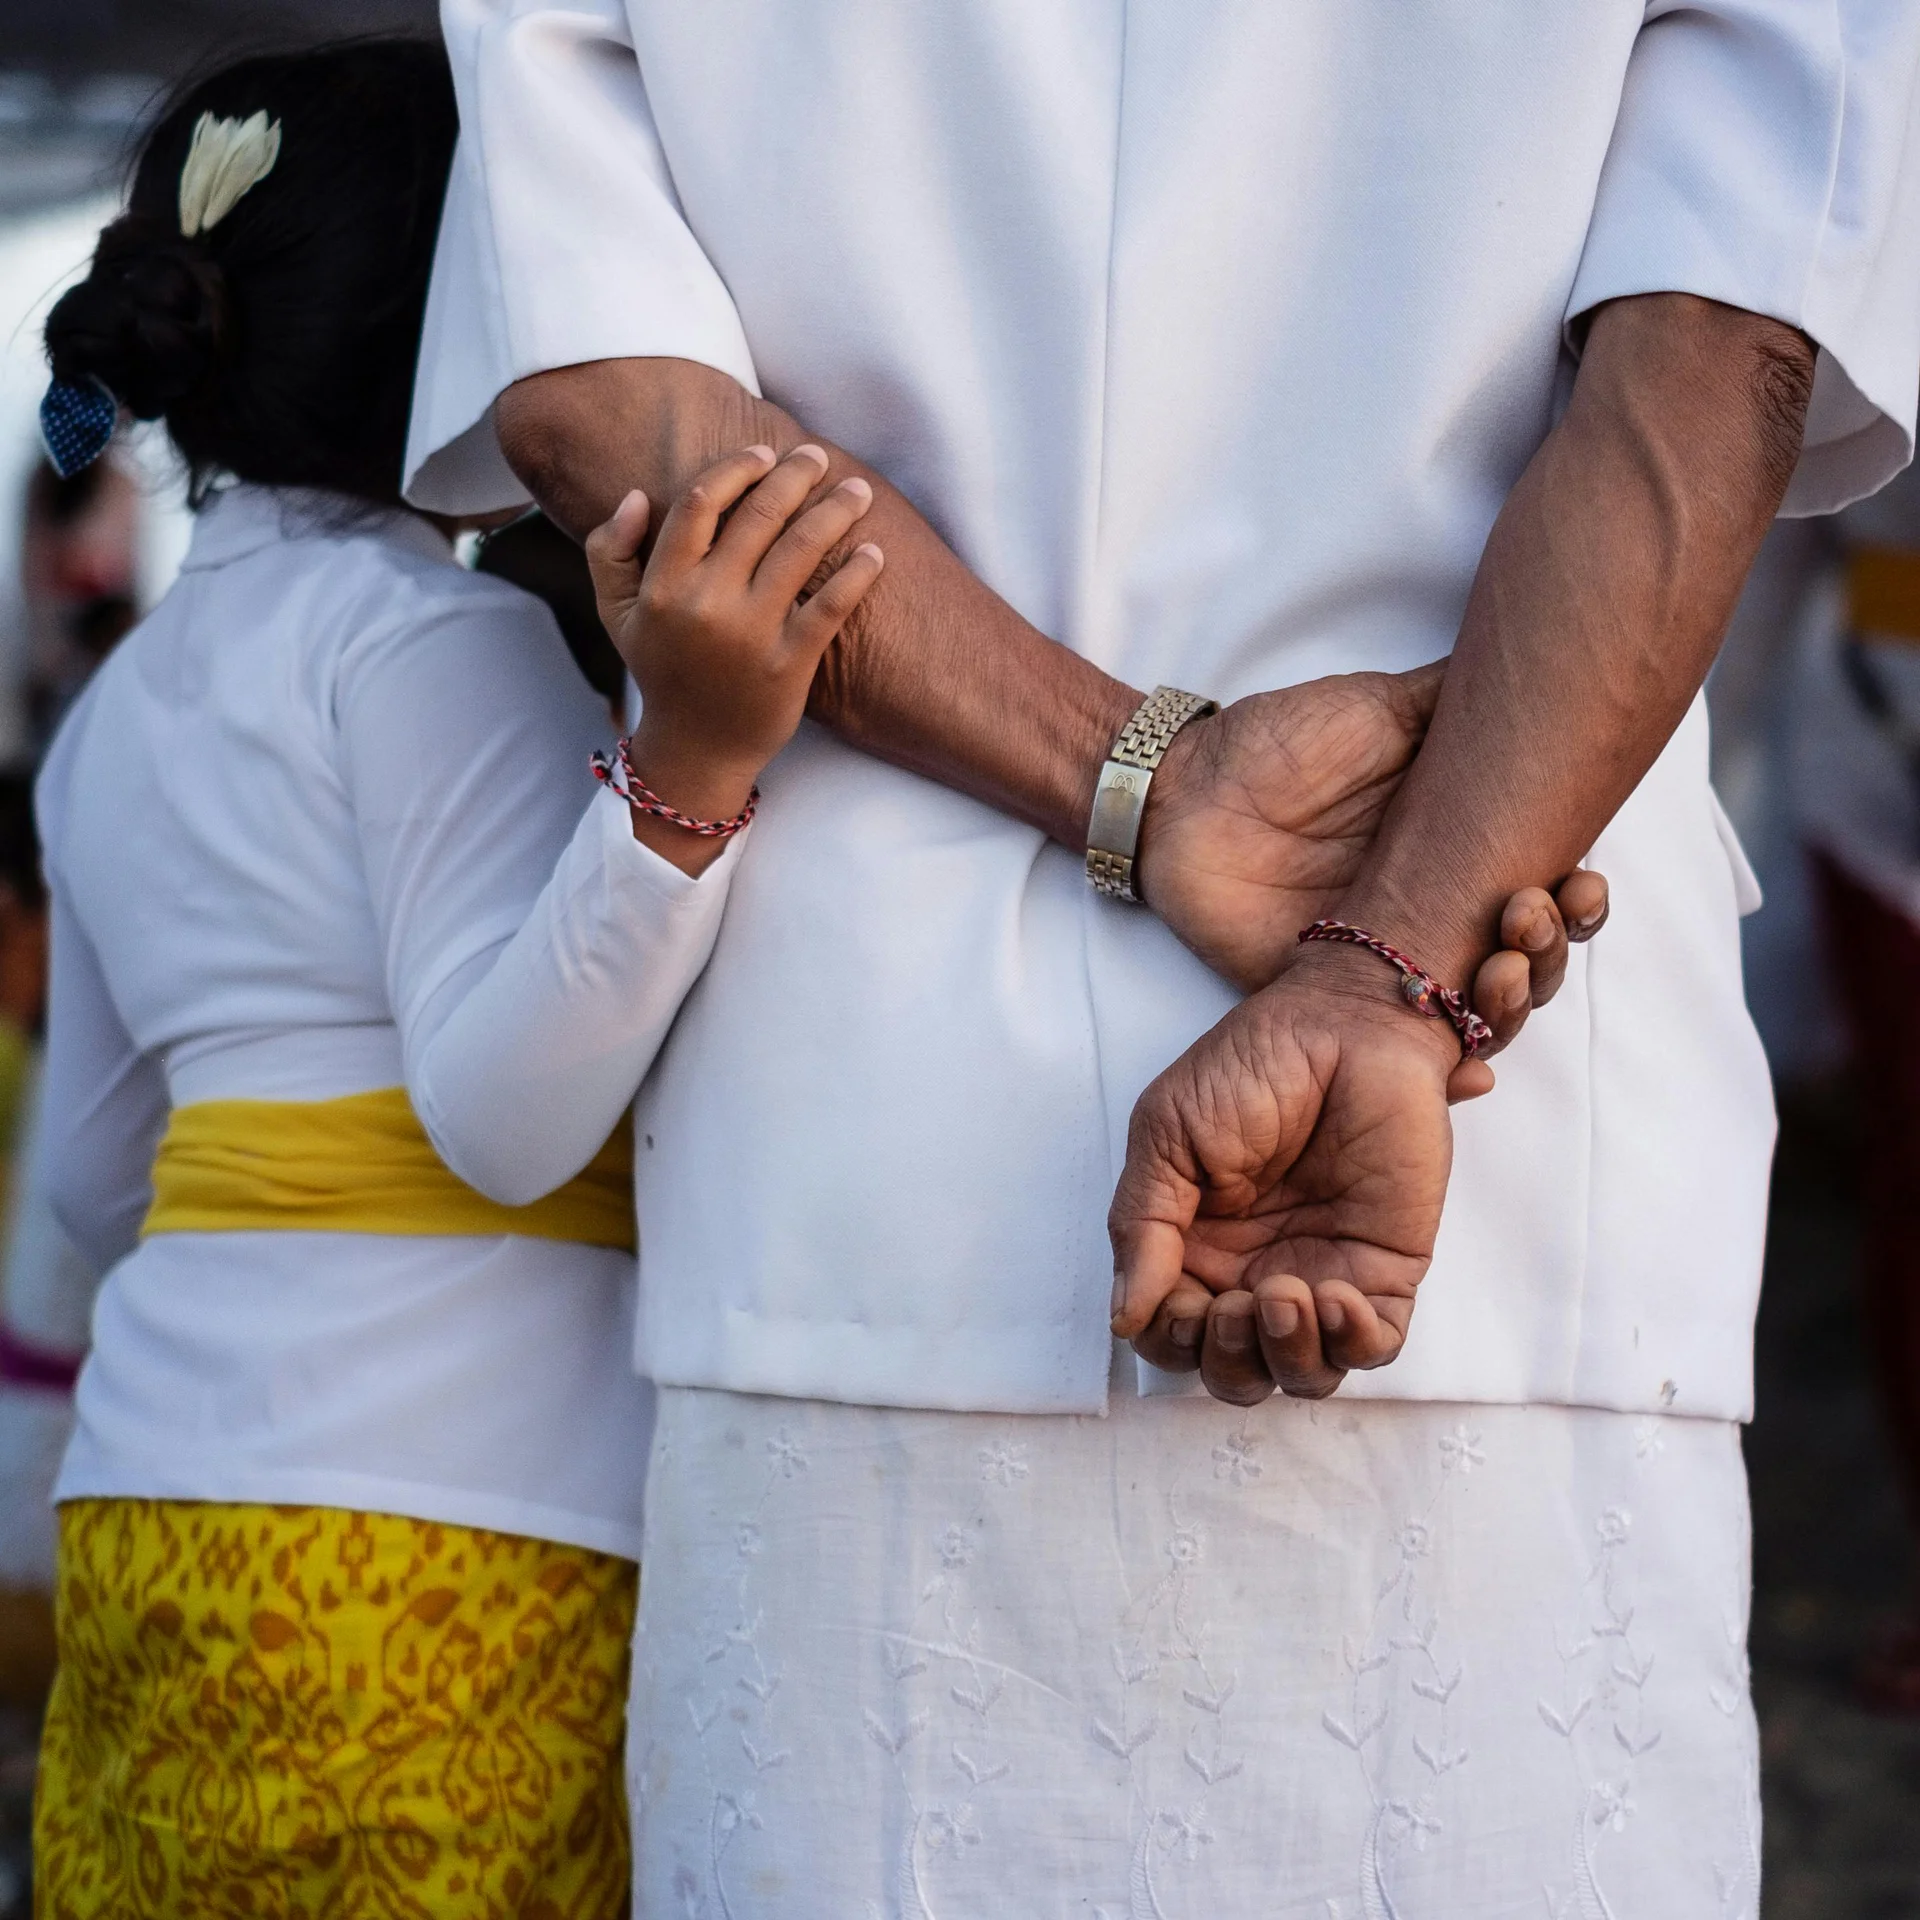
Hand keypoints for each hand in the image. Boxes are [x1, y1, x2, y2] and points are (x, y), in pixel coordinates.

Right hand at [584, 443, 883, 866]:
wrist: (695, 750)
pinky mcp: (789, 665)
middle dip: (795, 476)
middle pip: (759, 516)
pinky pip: (830, 606)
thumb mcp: (616, 615)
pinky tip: (875, 552)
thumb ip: (610, 551)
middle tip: (817, 458)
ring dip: (836, 511)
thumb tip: (639, 494)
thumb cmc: (663, 671)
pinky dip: (857, 574)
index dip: (737, 468)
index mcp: (663, 585)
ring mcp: (750, 634)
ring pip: (800, 550)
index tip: (764, 454)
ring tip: (858, 491)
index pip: (701, 502)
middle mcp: (706, 603)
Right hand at [1108, 942, 1462, 1404]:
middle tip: (1236, 1305)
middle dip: (1225, 1359)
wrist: (1346, 1024)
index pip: (1170, 1334)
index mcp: (1193, 1247)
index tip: (1183, 1301)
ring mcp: (1320, 1274)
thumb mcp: (1168, 1133)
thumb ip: (1142, 1224)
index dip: (1170, 1338)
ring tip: (1285, 1294)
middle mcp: (1253, 1271)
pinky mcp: (1383, 1270)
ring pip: (1300, 1373)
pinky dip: (1349, 1342)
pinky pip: (1372, 1345)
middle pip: (1231, 1371)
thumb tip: (1123, 1316)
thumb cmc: (1252, 1065)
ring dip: (1284, 1356)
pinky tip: (1333, 1293)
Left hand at [1132, 670, 1607, 1097]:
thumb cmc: (1282, 743)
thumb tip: (1550, 659)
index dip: (1579, 901)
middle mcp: (1434, 918)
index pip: (1547, 893)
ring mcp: (1384, 968)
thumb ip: (1458, 703)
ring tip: (1501, 973)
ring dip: (1508, 1007)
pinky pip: (1391, 1055)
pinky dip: (1444, 1071)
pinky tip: (1472, 1073)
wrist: (1184, 788)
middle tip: (1527, 917)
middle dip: (1547, 952)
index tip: (1584, 883)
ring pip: (1474, 1015)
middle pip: (1524, 963)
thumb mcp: (1382, 712)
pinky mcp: (1327, 1004)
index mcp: (1459, 856)